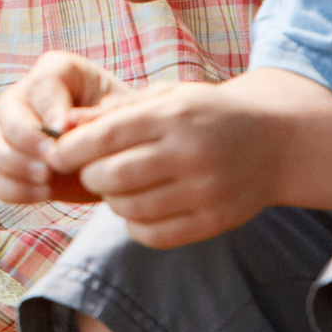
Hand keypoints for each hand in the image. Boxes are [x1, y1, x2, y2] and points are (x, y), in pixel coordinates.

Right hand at [0, 51, 129, 204]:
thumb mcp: (124, 114)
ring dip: (13, 163)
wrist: (130, 158)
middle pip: (5, 110)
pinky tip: (43, 193)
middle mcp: (26, 97)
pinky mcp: (11, 168)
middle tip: (53, 159)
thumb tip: (63, 126)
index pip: (40, 83)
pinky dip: (12, 188)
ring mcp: (13, 133)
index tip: (65, 130)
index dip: (49, 107)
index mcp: (58, 73)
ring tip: (46, 179)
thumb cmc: (130, 129)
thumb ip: (97, 116)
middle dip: (26, 137)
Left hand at [43, 79, 290, 247]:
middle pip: (112, 177)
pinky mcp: (214, 222)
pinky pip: (153, 234)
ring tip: (119, 187)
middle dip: (89, 176)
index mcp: (174, 116)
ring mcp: (205, 191)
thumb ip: (115, 110)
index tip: (56, 153)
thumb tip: (63, 124)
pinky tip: (140, 207)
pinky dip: (135, 224)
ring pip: (129, 209)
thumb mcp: (166, 96)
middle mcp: (190, 154)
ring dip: (112, 201)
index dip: (71, 149)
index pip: (105, 137)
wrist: (275, 142)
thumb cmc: (207, 114)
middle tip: (91, 171)